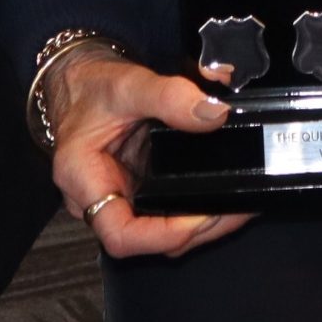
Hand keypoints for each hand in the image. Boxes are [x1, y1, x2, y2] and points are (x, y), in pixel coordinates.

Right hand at [47, 51, 253, 260]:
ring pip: (162, 232)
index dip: (164, 236)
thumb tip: (214, 115)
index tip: (202, 217)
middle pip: (150, 240)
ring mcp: (120, 199)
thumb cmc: (92, 86)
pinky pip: (167, 212)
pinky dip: (197, 207)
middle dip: (198, 229)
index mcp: (83, 179)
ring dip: (204, 225)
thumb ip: (170, 96)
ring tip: (240, 204)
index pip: (120, 234)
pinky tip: (223, 195)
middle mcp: (98, 200)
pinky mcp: (137, 191)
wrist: (81, 81)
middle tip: (237, 210)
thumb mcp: (129, 84)